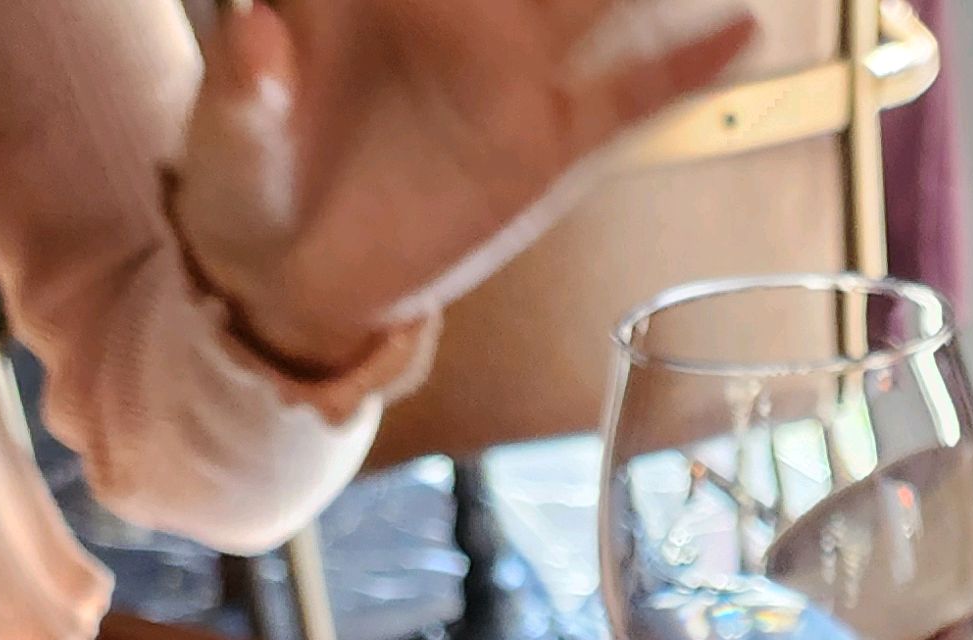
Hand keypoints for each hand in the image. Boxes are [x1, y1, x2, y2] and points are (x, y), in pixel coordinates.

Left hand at [175, 0, 756, 380]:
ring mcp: (513, 78)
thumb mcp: (229, 138)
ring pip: (598, 2)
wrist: (290, 278)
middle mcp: (460, 16)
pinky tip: (743, 31)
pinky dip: (685, 68)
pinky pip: (628, 99)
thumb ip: (242, 83)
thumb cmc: (250, 188)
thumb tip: (258, 27)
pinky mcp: (546, 148)